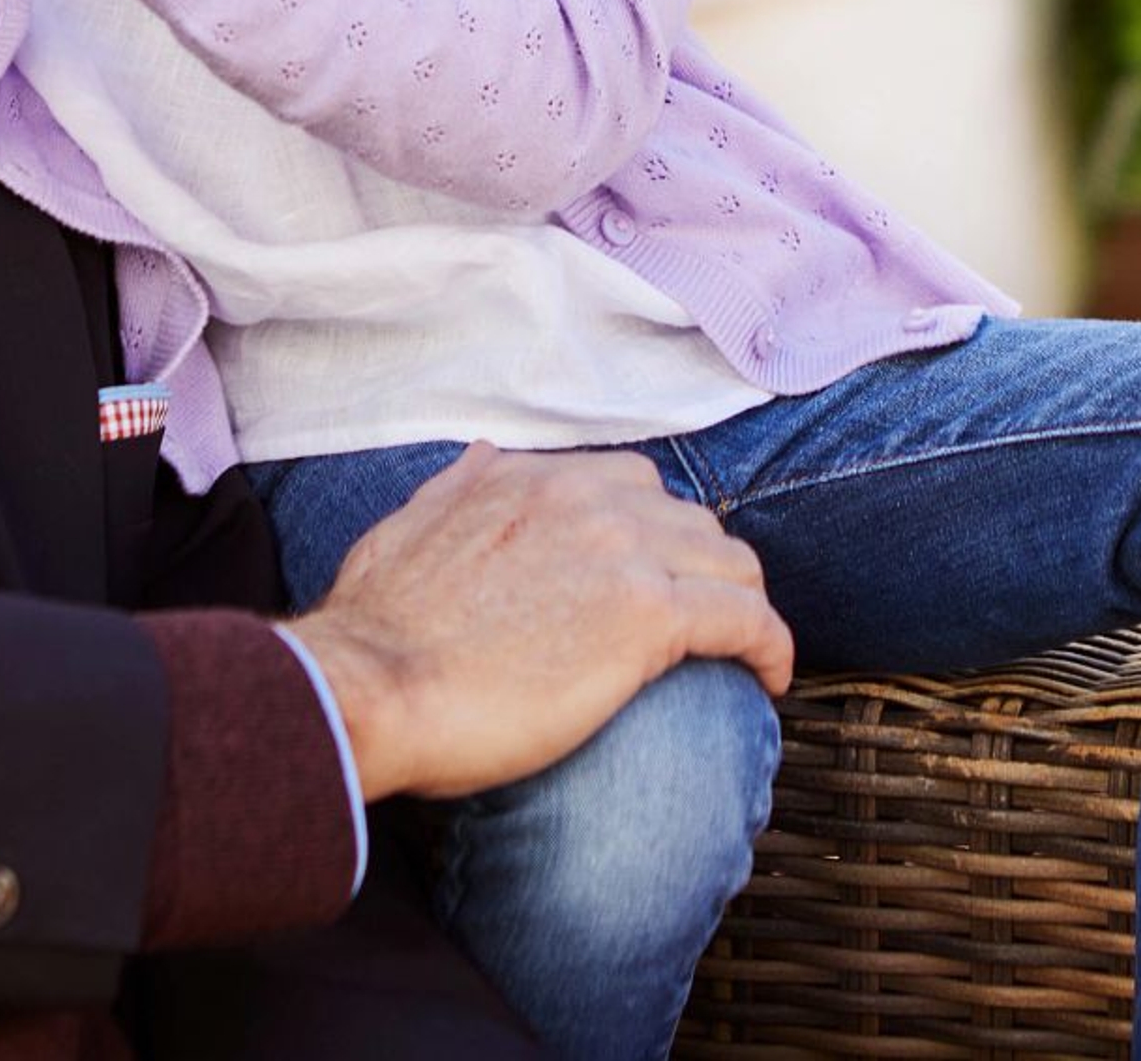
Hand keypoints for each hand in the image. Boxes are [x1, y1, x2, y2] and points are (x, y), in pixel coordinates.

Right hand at [281, 444, 794, 803]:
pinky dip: (771, 645)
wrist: (369, 685)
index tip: (658, 578)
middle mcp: (583, 498)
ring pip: (729, 561)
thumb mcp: (407, 526)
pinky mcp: (647, 618)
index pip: (630, 484)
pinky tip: (770, 678)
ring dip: (742, 604)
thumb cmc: (375, 629)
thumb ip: (457, 488)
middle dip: (704, 568)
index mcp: (529, 476)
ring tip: (744, 653)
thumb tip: (483, 454)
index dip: (655, 535)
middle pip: (689, 519)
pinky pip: (745, 619)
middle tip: (704, 623)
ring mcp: (620, 552)